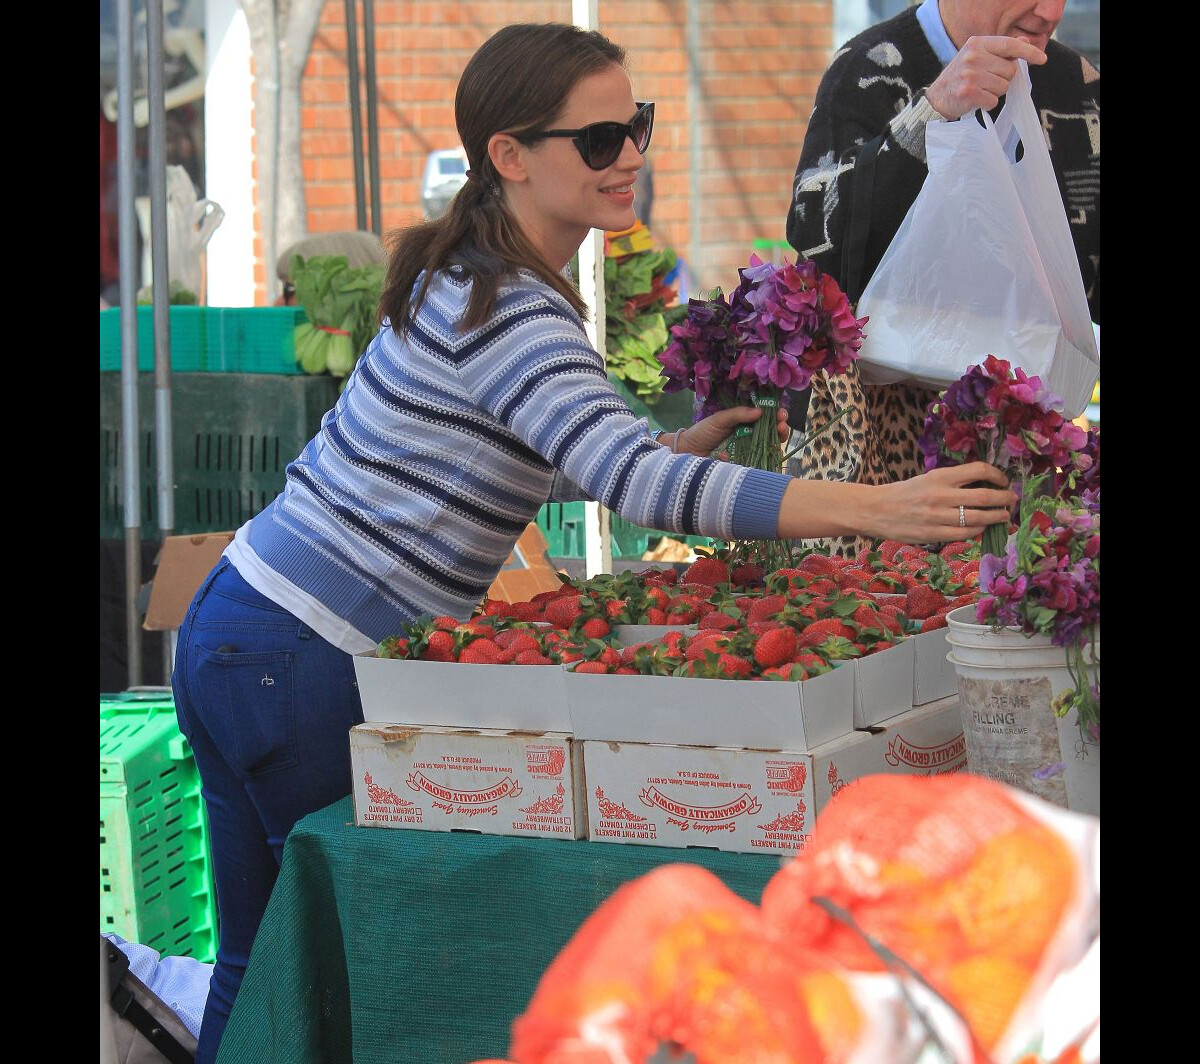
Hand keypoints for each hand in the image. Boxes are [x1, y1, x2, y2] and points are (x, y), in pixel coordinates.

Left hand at [669, 405, 789, 458]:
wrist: (687, 452)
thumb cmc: (702, 432)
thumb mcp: (720, 419)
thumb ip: (738, 414)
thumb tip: (760, 411)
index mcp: (744, 421)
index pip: (765, 416)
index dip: (775, 414)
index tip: (781, 414)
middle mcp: (748, 435)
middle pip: (771, 432)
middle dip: (780, 428)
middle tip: (782, 426)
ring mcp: (747, 450)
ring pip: (768, 446)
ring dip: (777, 441)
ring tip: (779, 435)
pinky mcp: (744, 463)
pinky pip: (758, 461)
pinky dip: (765, 457)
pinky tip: (770, 451)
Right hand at [873, 462, 1016, 541]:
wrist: (875, 510)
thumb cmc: (904, 493)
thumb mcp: (927, 479)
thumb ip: (953, 482)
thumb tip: (984, 486)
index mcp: (939, 476)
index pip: (979, 470)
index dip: (997, 475)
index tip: (1003, 480)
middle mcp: (940, 495)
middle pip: (984, 496)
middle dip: (1005, 499)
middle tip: (1013, 500)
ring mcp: (937, 517)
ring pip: (978, 518)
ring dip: (996, 517)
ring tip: (1004, 516)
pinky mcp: (933, 534)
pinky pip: (965, 534)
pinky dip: (978, 531)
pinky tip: (983, 528)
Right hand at [926, 36, 1046, 119]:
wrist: (936, 98)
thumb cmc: (960, 77)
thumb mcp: (978, 57)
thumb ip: (1001, 50)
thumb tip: (1025, 42)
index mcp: (977, 43)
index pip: (1009, 45)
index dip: (1028, 52)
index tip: (1042, 59)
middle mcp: (973, 56)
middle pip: (1009, 70)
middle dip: (1003, 78)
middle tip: (986, 81)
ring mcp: (970, 75)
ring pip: (1003, 86)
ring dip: (995, 92)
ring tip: (980, 90)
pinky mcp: (969, 93)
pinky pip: (994, 100)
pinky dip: (988, 103)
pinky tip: (976, 100)